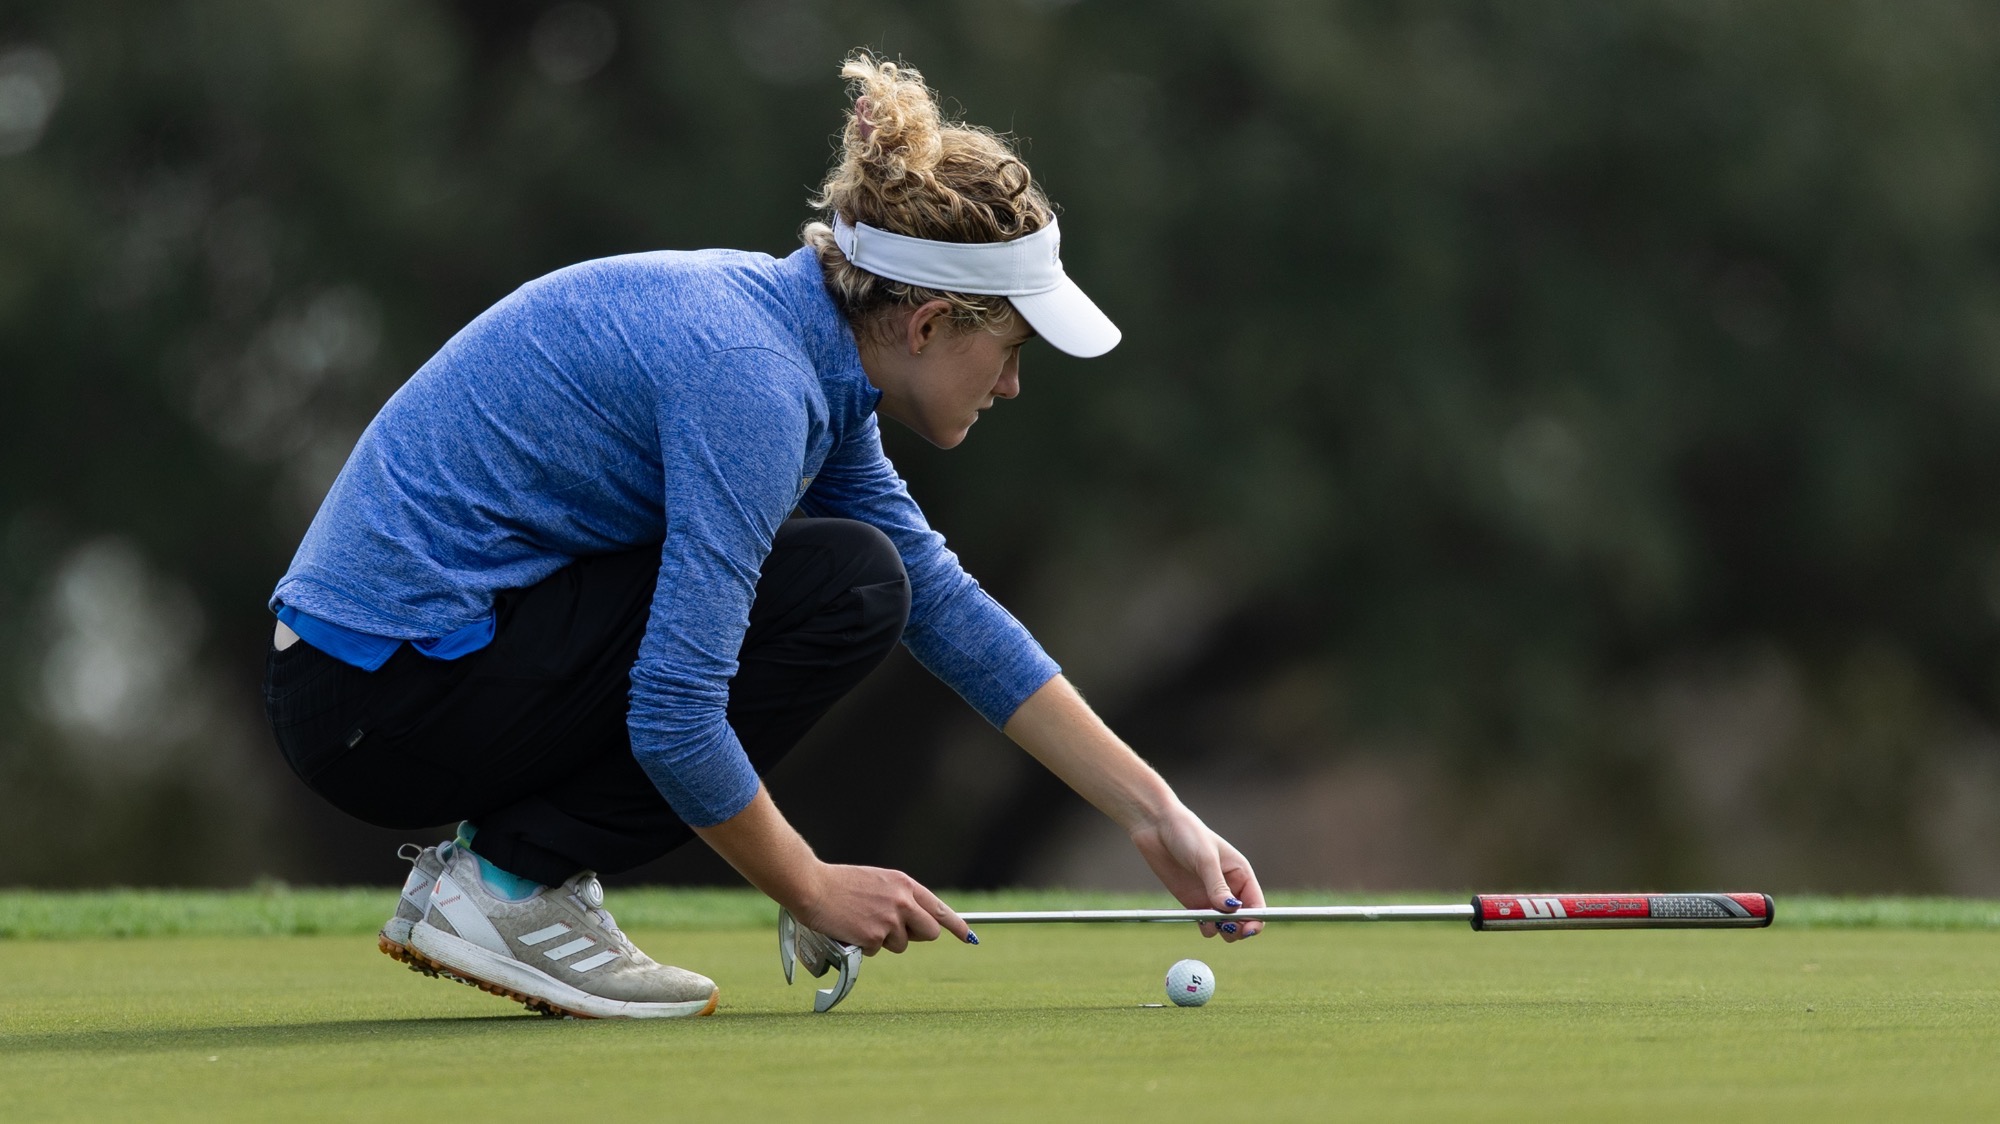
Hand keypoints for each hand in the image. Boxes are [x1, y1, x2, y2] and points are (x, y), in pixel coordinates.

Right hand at [793, 862, 973, 955]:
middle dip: (917, 936)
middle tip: (896, 932)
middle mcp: (903, 901)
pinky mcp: (874, 937)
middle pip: (930, 933)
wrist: (813, 886)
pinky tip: (851, 929)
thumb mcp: (878, 882)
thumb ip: (899, 898)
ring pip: (902, 945)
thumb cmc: (841, 884)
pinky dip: (865, 945)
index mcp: (905, 884)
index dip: (957, 926)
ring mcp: (890, 920)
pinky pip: (877, 950)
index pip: (940, 908)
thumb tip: (914, 923)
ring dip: (885, 941)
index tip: (970, 937)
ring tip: (862, 922)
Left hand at [1129, 805, 1265, 941]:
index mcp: (1241, 873)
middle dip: (1237, 928)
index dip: (1256, 920)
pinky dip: (1205, 927)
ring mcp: (1211, 896)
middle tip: (1224, 927)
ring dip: (1220, 930)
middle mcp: (1229, 887)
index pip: (1257, 904)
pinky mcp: (1193, 901)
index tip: (1247, 931)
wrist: (1157, 827)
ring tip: (1209, 923)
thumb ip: (1218, 887)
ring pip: (1224, 925)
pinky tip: (1199, 921)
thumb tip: (1231, 911)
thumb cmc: (1188, 834)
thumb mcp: (1205, 859)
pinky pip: (1205, 923)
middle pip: (1243, 920)